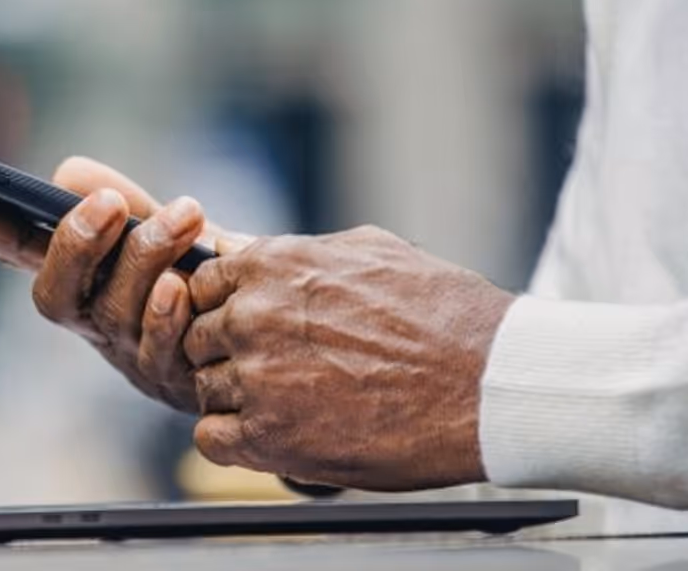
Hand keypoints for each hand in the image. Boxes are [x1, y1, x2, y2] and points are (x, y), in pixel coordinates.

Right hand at [0, 156, 240, 412]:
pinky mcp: (170, 376)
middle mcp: (89, 316)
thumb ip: (123, 201)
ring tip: (186, 213)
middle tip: (108, 202)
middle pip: (50, 294)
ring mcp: (126, 350)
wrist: (266, 332)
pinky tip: (191, 284)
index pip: (7, 243)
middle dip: (73, 245)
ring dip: (146, 255)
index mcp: (77, 271)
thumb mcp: (164, 227)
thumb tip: (67, 174)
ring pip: (110, 311)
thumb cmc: (204, 272)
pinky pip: (160, 345)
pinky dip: (172, 311)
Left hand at [183, 226, 513, 490]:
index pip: (204, 284)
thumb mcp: (368, 252)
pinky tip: (272, 435)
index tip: (252, 328)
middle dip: (227, 353)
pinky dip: (235, 441)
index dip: (225, 308)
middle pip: (199, 338)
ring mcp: (258, 377)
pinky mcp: (271, 437)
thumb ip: (293, 253)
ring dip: (234, 398)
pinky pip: (212, 439)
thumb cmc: (442, 313)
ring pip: (204, 387)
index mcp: (272, 265)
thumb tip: (239, 246)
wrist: (487, 381)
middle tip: (273, 371)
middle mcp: (253, 316)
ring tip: (288, 405)